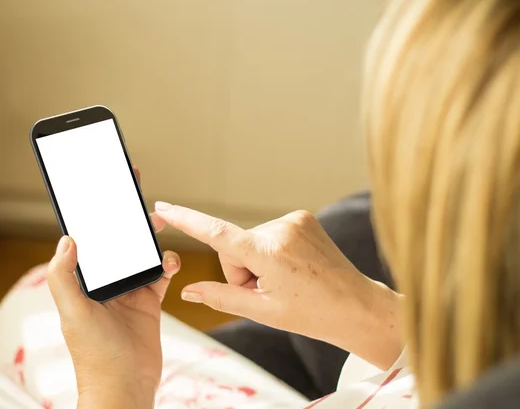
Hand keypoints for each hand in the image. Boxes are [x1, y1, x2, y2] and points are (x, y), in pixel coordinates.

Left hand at [47, 168, 180, 408]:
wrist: (126, 385)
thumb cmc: (95, 354)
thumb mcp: (73, 313)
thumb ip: (64, 277)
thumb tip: (67, 239)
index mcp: (84, 282)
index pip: (89, 241)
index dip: (94, 216)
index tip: (103, 191)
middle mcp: (106, 283)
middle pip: (119, 243)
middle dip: (128, 220)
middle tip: (139, 200)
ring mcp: (129, 291)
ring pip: (142, 254)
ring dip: (150, 238)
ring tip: (159, 223)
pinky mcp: (150, 300)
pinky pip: (161, 274)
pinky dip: (167, 264)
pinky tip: (169, 262)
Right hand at [153, 202, 402, 368]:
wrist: (355, 305)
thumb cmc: (312, 313)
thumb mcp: (263, 311)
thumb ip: (221, 297)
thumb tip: (188, 291)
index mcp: (269, 254)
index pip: (218, 234)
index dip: (187, 220)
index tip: (164, 207)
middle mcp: (280, 229)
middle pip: (233, 246)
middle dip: (240, 269)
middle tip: (267, 290)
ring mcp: (294, 220)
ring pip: (250, 240)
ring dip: (257, 261)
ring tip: (284, 280)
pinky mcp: (301, 217)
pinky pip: (267, 233)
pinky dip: (270, 251)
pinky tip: (292, 267)